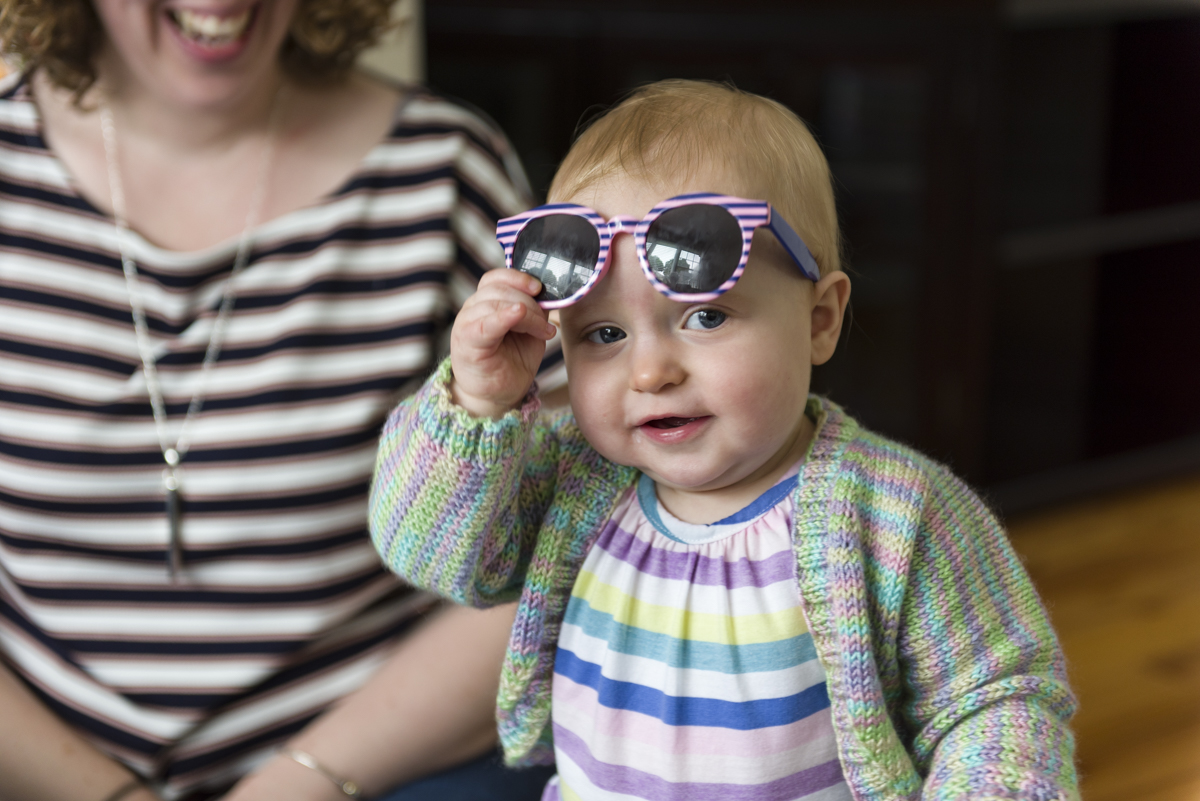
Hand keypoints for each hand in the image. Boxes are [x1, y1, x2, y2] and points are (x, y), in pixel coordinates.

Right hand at [450, 269, 555, 417]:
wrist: (497, 395)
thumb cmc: (511, 362)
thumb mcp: (530, 331)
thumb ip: (534, 311)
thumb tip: (549, 296)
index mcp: (486, 303)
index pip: (496, 278)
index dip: (518, 277)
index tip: (539, 288)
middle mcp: (473, 309)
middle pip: (499, 289)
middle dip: (530, 303)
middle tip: (546, 325)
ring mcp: (467, 324)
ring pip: (495, 303)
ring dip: (526, 315)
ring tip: (543, 333)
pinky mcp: (468, 342)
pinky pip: (484, 324)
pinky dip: (502, 316)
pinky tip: (516, 315)